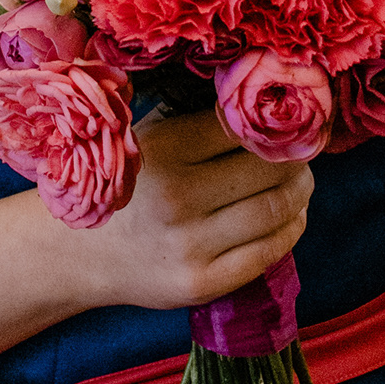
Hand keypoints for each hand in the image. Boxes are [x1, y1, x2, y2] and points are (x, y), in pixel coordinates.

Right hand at [62, 108, 312, 312]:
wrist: (82, 253)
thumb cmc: (129, 185)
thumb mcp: (150, 139)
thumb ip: (200, 121)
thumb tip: (269, 100)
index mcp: (164, 149)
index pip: (245, 127)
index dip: (277, 123)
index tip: (292, 121)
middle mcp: (177, 197)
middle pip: (269, 170)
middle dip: (296, 159)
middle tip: (302, 153)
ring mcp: (190, 245)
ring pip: (275, 210)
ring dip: (301, 193)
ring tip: (301, 182)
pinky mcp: (202, 283)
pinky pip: (268, 252)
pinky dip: (291, 229)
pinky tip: (292, 216)